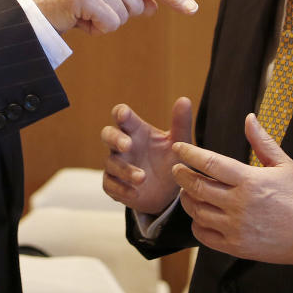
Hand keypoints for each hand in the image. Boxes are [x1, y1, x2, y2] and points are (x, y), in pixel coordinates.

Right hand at [22, 0, 197, 34]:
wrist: (26, 11)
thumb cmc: (63, 5)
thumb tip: (153, 6)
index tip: (192, 9)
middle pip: (136, 4)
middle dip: (116, 15)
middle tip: (87, 11)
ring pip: (124, 16)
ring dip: (103, 23)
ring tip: (79, 14)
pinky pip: (110, 24)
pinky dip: (95, 29)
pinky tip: (76, 20)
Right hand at [102, 97, 192, 214]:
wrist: (168, 191)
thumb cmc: (169, 159)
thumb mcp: (178, 142)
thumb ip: (181, 123)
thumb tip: (184, 100)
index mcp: (136, 130)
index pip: (122, 115)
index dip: (121, 113)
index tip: (124, 114)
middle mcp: (123, 145)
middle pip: (107, 134)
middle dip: (115, 138)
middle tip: (128, 145)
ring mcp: (117, 165)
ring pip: (111, 163)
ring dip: (125, 170)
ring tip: (142, 177)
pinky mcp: (114, 185)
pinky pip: (110, 185)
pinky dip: (122, 189)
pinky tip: (135, 193)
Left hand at [171, 113, 292, 265]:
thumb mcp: (284, 164)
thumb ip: (262, 141)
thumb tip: (249, 118)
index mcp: (249, 180)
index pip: (209, 163)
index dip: (189, 153)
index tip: (178, 148)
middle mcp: (239, 203)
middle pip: (197, 186)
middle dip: (182, 175)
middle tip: (176, 169)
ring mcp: (236, 227)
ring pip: (198, 211)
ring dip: (187, 199)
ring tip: (186, 191)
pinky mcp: (236, 247)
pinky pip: (205, 236)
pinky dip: (196, 225)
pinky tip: (198, 217)